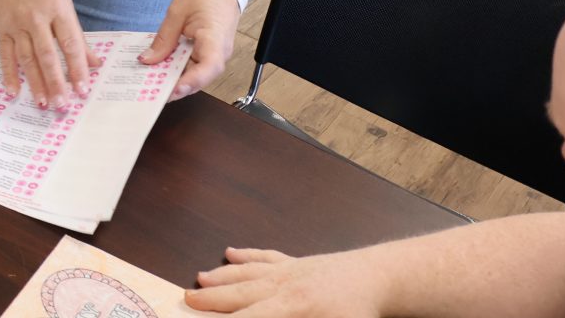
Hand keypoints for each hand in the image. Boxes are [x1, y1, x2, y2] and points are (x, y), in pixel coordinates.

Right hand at [0, 0, 99, 108]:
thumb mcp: (65, 3)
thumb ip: (77, 35)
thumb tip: (94, 62)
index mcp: (58, 10)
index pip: (70, 44)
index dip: (77, 68)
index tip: (83, 89)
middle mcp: (37, 18)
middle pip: (47, 55)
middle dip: (56, 82)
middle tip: (62, 104)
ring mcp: (17, 24)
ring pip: (27, 58)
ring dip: (35, 83)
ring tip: (43, 103)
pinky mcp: (1, 29)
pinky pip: (5, 55)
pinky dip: (8, 74)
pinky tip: (14, 91)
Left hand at [143, 0, 240, 98]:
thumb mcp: (176, 12)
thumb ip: (163, 39)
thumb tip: (148, 60)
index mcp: (214, 39)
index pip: (208, 68)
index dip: (190, 82)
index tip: (171, 90)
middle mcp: (219, 52)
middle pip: (199, 77)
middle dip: (175, 86)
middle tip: (150, 91)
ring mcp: (215, 54)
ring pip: (195, 74)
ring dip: (175, 78)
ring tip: (150, 81)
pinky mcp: (209, 52)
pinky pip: (194, 65)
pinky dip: (178, 68)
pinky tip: (161, 68)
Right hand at [186, 247, 389, 315]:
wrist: (379, 278)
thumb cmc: (360, 312)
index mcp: (293, 308)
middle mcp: (283, 286)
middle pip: (240, 294)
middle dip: (211, 299)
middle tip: (185, 300)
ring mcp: (288, 271)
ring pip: (247, 273)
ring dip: (221, 277)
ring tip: (198, 279)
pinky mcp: (297, 262)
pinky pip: (266, 257)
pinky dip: (247, 255)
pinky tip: (231, 253)